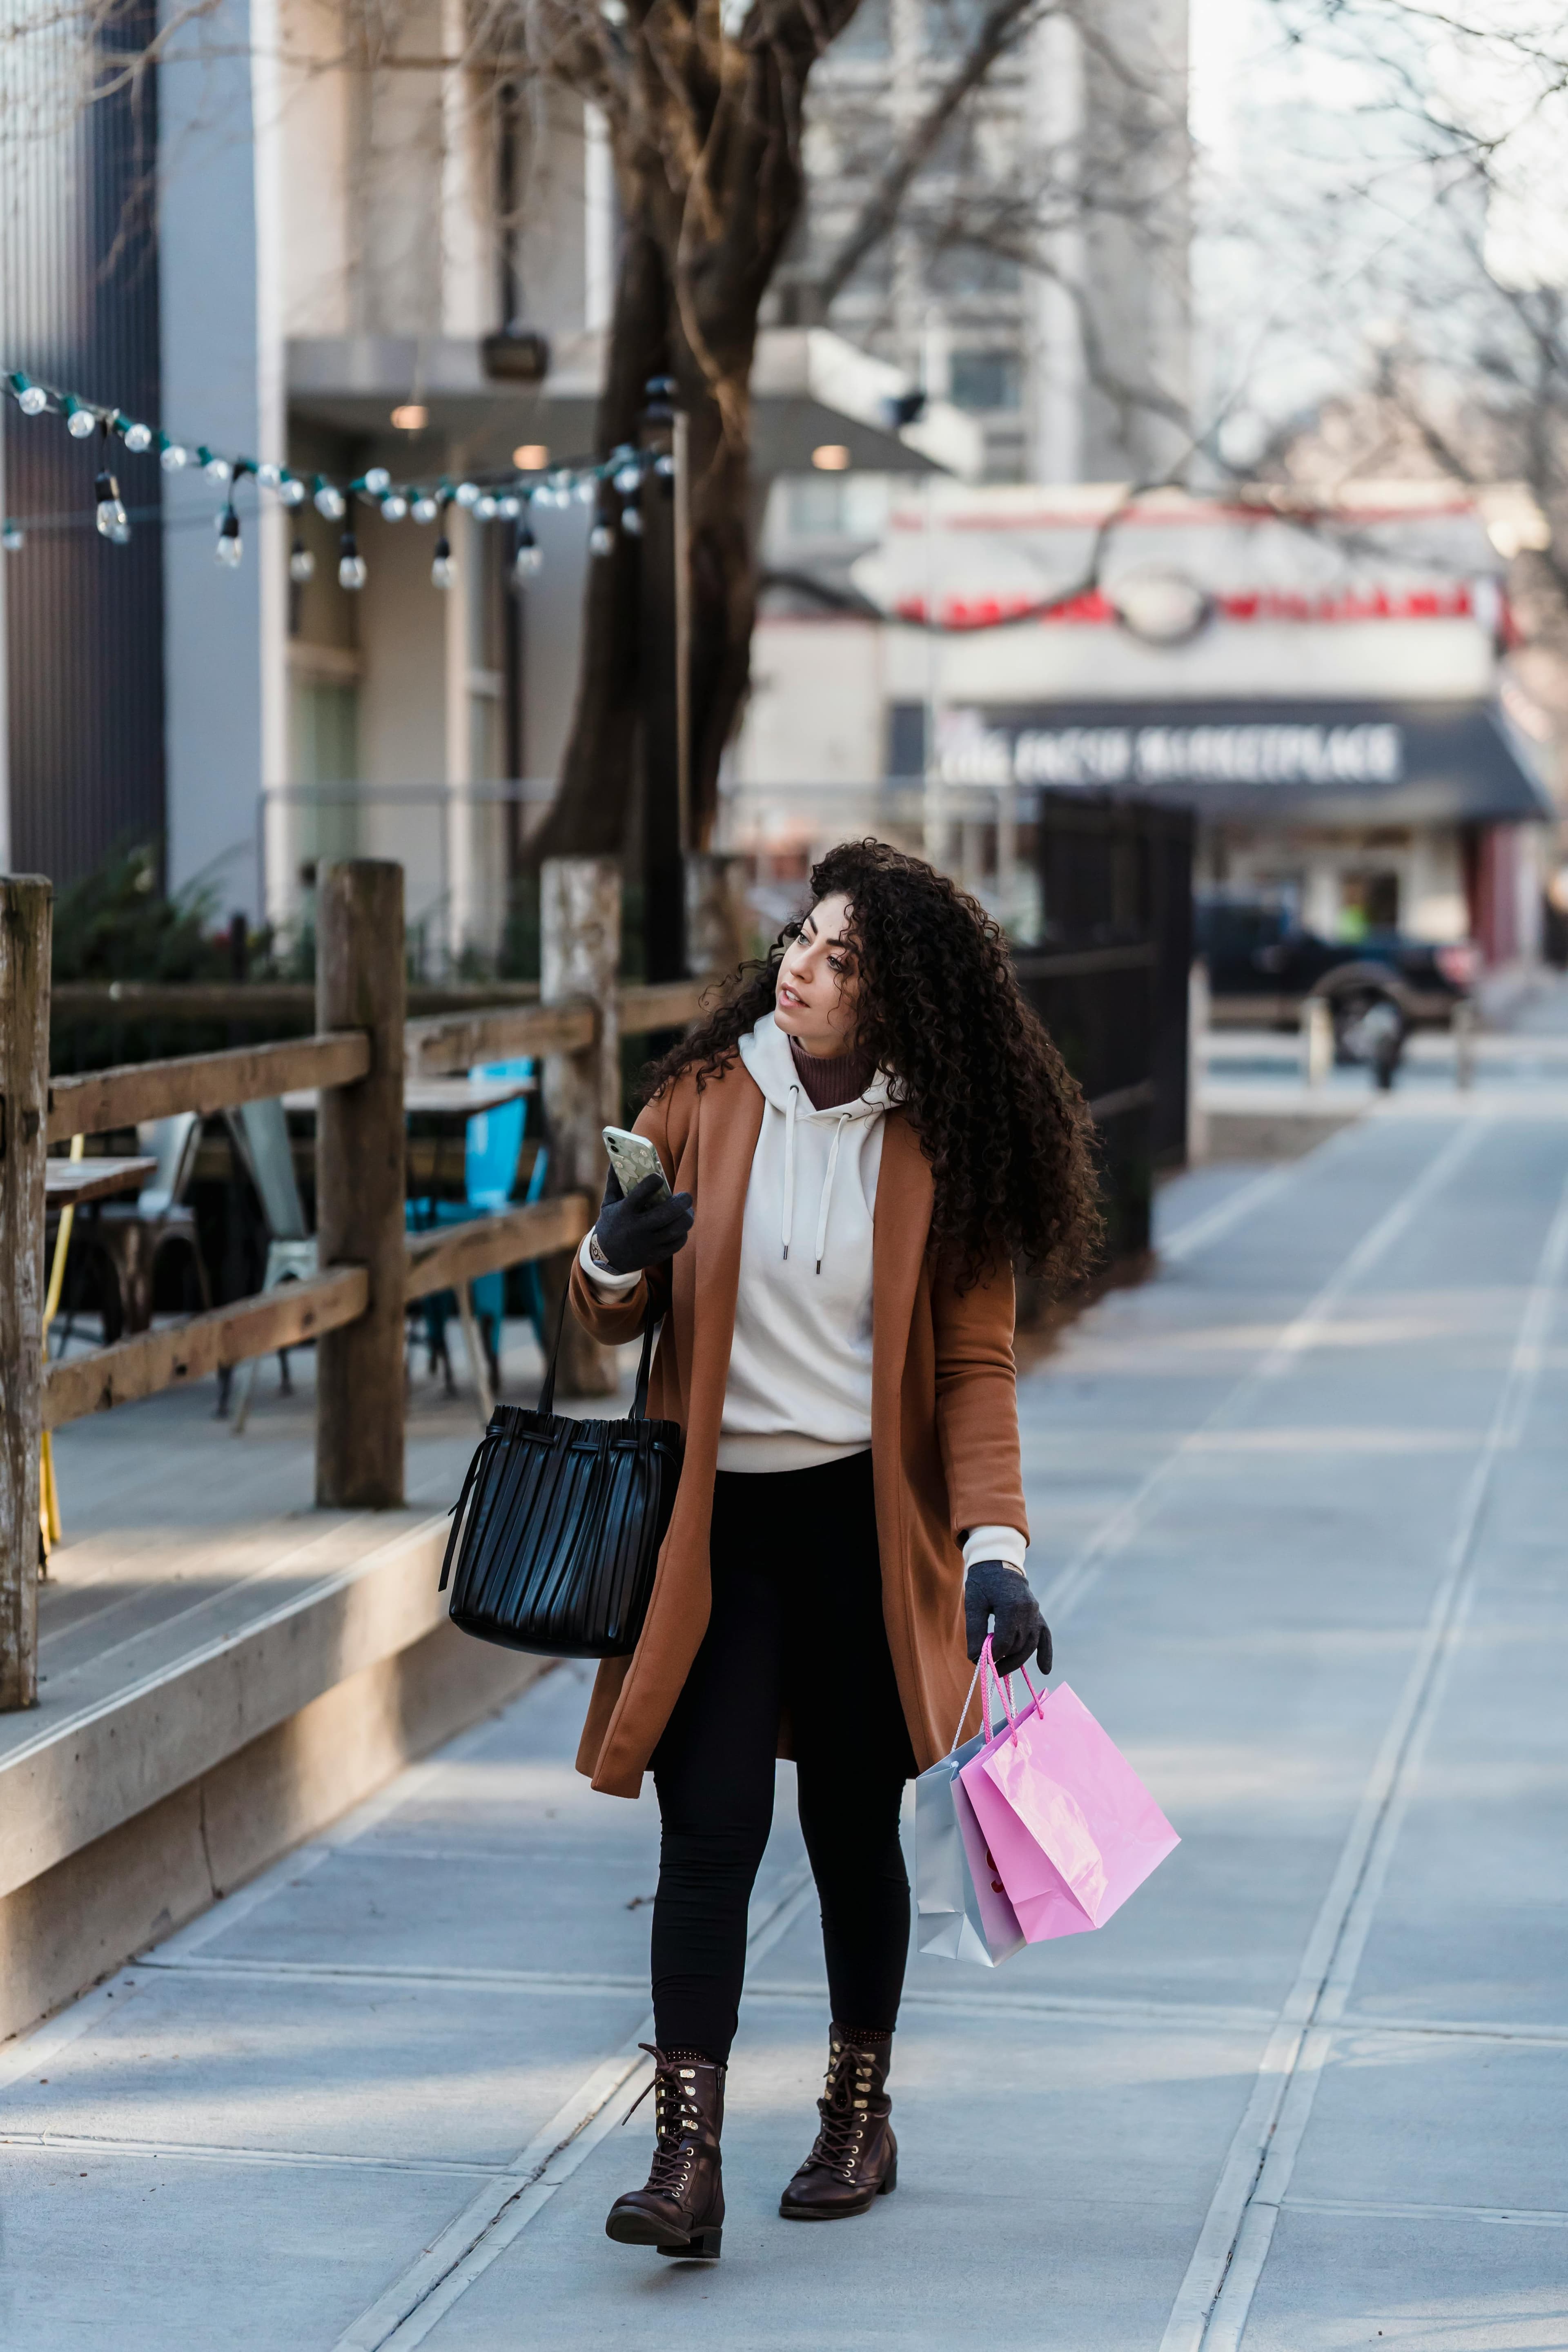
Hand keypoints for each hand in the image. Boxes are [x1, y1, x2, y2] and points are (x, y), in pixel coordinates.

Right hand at [592, 1166, 693, 1274]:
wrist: (607, 1258)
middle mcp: (637, 1228)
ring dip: (686, 1218)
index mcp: (624, 1212)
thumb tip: (615, 1158)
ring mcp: (648, 1244)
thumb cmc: (611, 1224)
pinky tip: (682, 1226)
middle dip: (681, 1202)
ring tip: (688, 1211)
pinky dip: (683, 1233)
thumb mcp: (608, 1203)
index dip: (652, 1182)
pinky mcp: (656, 1255)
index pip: (640, 1194)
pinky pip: (677, 1243)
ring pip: (675, 1230)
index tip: (659, 1178)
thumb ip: (614, 1182)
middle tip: (686, 1196)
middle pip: (666, 1214)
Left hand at [965, 1559, 1051, 1678]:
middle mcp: (1029, 1611)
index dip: (993, 1655)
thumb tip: (974, 1658)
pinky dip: (1046, 1653)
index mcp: (1012, 1606)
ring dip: (1017, 1661)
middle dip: (1003, 1660)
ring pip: (1030, 1645)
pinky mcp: (1039, 1615)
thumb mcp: (973, 1604)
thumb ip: (974, 1631)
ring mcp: (1036, 1613)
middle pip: (1019, 1646)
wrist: (998, 1562)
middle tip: (988, 1669)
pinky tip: (1045, 1670)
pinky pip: (1045, 1636)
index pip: (1005, 1641)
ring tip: (1001, 1672)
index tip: (979, 1660)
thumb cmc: (982, 1582)